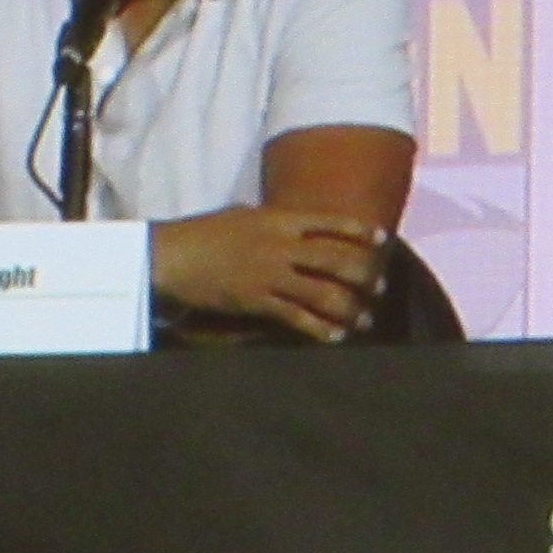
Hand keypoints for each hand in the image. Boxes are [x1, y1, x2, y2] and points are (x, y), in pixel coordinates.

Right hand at [153, 205, 386, 343]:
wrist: (170, 255)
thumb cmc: (201, 233)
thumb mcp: (240, 216)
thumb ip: (271, 221)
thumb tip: (290, 223)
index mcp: (277, 219)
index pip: (328, 221)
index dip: (359, 230)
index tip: (382, 237)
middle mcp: (281, 244)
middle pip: (335, 258)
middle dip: (363, 273)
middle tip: (380, 285)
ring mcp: (271, 273)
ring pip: (323, 292)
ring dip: (349, 307)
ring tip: (365, 319)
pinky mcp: (258, 300)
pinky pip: (298, 317)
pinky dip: (321, 328)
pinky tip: (335, 336)